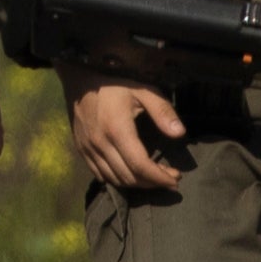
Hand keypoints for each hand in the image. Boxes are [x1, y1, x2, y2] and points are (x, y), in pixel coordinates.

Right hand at [66, 73, 184, 191]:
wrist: (80, 77)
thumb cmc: (115, 82)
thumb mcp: (143, 90)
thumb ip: (162, 112)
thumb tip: (179, 134)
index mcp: (117, 130)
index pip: (140, 165)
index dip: (159, 177)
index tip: (176, 179)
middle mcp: (100, 144)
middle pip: (128, 177)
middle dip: (152, 183)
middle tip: (170, 178)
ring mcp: (88, 148)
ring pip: (114, 179)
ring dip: (136, 184)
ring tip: (153, 178)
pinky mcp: (81, 149)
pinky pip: (100, 174)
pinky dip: (118, 179)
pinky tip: (130, 173)